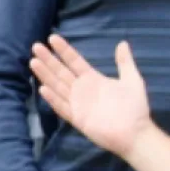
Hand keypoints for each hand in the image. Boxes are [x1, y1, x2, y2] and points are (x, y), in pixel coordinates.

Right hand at [30, 36, 154, 159]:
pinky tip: (43, 88)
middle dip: (49, 60)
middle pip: (61, 72)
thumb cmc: (135, 107)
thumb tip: (122, 42)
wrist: (135, 132)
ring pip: (57, 86)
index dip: (64, 50)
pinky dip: (53, 99)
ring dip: (46, 75)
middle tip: (36, 46)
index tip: (52, 38)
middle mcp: (82, 90)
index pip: (75, 61)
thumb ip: (125, 62)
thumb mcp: (132, 80)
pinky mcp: (77, 118)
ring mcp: (78, 104)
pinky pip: (62, 107)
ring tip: (34, 62)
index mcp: (93, 79)